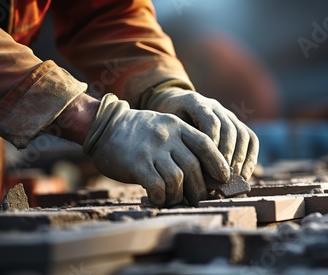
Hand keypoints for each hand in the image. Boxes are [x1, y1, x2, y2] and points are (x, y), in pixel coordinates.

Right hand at [83, 94, 230, 206]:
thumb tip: (201, 173)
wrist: (103, 127)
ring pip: (177, 179)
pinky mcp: (137, 164)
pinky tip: (158, 199)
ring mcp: (152, 150)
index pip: (206, 144)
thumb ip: (181, 144)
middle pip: (193, 167)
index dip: (218, 163)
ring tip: (175, 200)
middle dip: (200, 188)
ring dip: (179, 196)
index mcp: (177, 126)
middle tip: (199, 199)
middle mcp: (167, 137)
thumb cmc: (137, 133)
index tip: (224, 178)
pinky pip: (157, 186)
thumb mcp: (163, 127)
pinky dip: (161, 198)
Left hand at [145, 87, 258, 179]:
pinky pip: (250, 138)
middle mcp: (214, 106)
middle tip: (224, 177)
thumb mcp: (165, 131)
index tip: (211, 166)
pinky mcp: (236, 123)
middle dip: (228, 155)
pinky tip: (244, 175)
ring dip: (240, 158)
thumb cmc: (166, 125)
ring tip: (233, 178)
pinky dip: (250, 157)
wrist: (173, 106)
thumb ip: (176, 145)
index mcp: (194, 103)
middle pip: (229, 128)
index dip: (214, 144)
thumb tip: (187, 174)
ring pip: (242, 133)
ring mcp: (227, 114)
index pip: (210, 122)